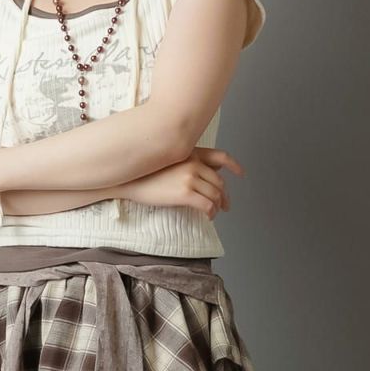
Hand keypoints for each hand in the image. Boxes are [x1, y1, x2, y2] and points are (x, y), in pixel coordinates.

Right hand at [124, 146, 244, 218]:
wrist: (128, 180)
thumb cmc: (144, 173)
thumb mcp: (168, 160)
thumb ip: (188, 162)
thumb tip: (206, 171)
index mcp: (191, 153)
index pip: (220, 157)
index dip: (234, 165)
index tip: (241, 173)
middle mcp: (193, 163)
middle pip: (219, 181)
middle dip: (224, 195)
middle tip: (225, 205)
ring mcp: (190, 178)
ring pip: (215, 195)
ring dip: (218, 206)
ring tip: (213, 213)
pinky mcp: (185, 193)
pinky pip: (207, 205)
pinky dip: (211, 213)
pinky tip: (208, 217)